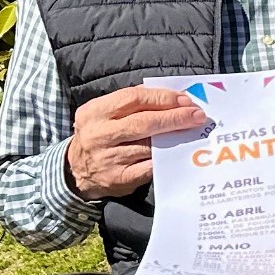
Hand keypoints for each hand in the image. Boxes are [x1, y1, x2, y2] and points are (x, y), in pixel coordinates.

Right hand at [65, 85, 209, 198]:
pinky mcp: (120, 178)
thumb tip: (172, 96)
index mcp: (95, 112)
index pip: (133, 98)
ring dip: (175, 138)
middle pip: (143, 122)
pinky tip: (180, 153)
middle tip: (197, 116)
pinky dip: (167, 159)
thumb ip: (132, 103)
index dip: (162, 98)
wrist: (76, 170)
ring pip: (149, 145)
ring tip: (193, 132)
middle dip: (175, 117)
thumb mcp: (104, 114)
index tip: (185, 100)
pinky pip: (150, 167)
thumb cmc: (100, 135)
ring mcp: (109, 158)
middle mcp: (99, 134)